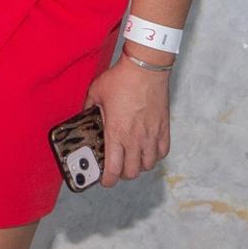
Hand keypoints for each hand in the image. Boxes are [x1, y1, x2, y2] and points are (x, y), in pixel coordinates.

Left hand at [84, 54, 169, 185]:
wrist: (145, 68)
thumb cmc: (121, 79)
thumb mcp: (96, 92)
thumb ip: (89, 107)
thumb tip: (84, 114)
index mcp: (115, 132)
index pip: (113, 169)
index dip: (107, 180)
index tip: (104, 180)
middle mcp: (135, 139)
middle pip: (131, 172)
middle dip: (121, 174)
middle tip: (116, 167)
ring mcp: (151, 135)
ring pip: (147, 166)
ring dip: (138, 166)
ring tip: (131, 158)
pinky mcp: (163, 129)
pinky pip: (161, 153)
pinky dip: (154, 155)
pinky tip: (147, 148)